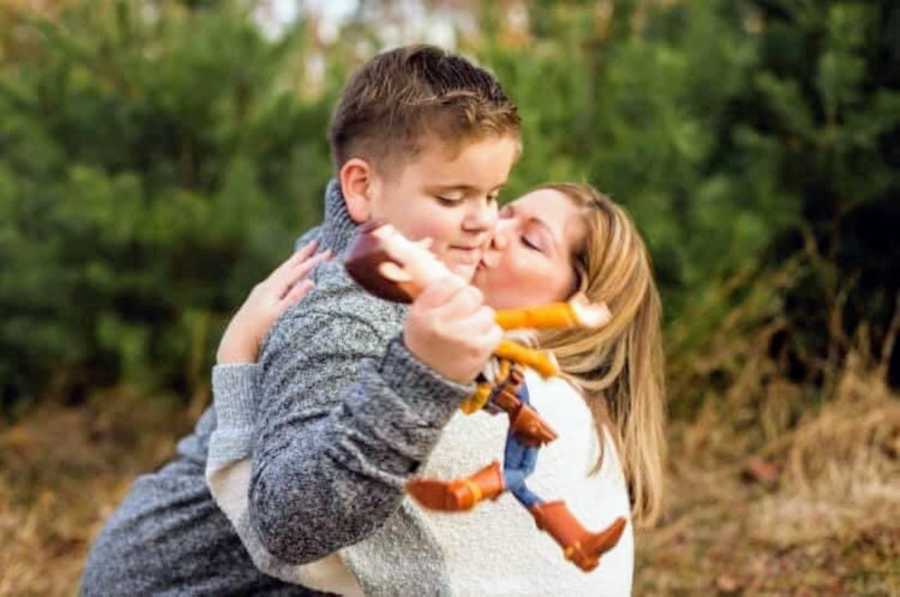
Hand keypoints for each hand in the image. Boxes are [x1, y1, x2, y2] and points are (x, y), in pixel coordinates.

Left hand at [216, 241, 330, 363]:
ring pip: (281, 272)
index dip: (314, 261)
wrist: (237, 343)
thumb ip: (295, 298)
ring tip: (304, 254)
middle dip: (303, 254)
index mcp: (273, 288)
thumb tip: (310, 282)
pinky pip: (277, 280)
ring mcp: (261, 292)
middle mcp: (266, 286)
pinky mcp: (258, 299)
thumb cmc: (260, 332)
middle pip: (288, 266)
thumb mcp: (280, 316)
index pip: (297, 271)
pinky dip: (286, 273)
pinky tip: (287, 277)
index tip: (329, 252)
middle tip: (316, 241)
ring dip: (294, 262)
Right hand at [403, 277, 502, 383]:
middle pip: (472, 294)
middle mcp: (442, 323)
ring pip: (486, 312)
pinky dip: (488, 334)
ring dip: (480, 319)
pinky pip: (495, 331)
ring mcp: (463, 338)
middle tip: (462, 314)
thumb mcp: (418, 314)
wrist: (424, 380)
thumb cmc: (424, 341)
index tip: (451, 298)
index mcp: (424, 311)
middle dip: (470, 302)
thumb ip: (435, 292)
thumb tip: (457, 273)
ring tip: (468, 330)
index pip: (451, 282)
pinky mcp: (479, 351)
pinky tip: (476, 340)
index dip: (454, 288)